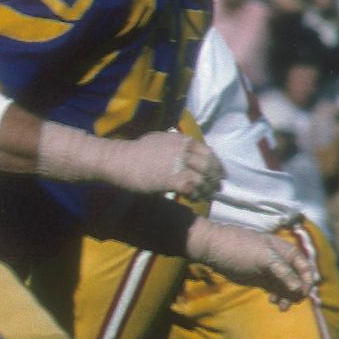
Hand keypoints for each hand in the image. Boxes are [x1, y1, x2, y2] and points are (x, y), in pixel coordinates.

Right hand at [83, 130, 223, 200]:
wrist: (119, 160)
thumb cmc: (135, 151)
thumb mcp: (159, 139)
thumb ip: (176, 144)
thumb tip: (186, 150)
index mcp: (183, 140)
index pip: (209, 152)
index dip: (216, 164)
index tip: (219, 173)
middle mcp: (185, 151)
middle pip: (209, 166)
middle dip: (215, 178)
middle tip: (217, 187)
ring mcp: (180, 165)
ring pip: (204, 179)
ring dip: (207, 189)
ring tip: (206, 196)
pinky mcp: (174, 180)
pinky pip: (193, 189)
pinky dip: (196, 195)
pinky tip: (193, 199)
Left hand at [186, 220, 317, 307]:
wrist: (214, 250)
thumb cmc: (240, 249)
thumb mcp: (264, 257)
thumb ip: (283, 272)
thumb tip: (299, 288)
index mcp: (286, 251)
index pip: (304, 266)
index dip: (307, 280)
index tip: (303, 292)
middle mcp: (281, 261)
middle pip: (298, 279)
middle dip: (297, 291)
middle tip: (291, 302)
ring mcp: (271, 271)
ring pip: (287, 287)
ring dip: (288, 297)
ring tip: (281, 306)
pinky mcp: (261, 279)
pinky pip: (276, 289)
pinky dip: (278, 296)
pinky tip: (273, 301)